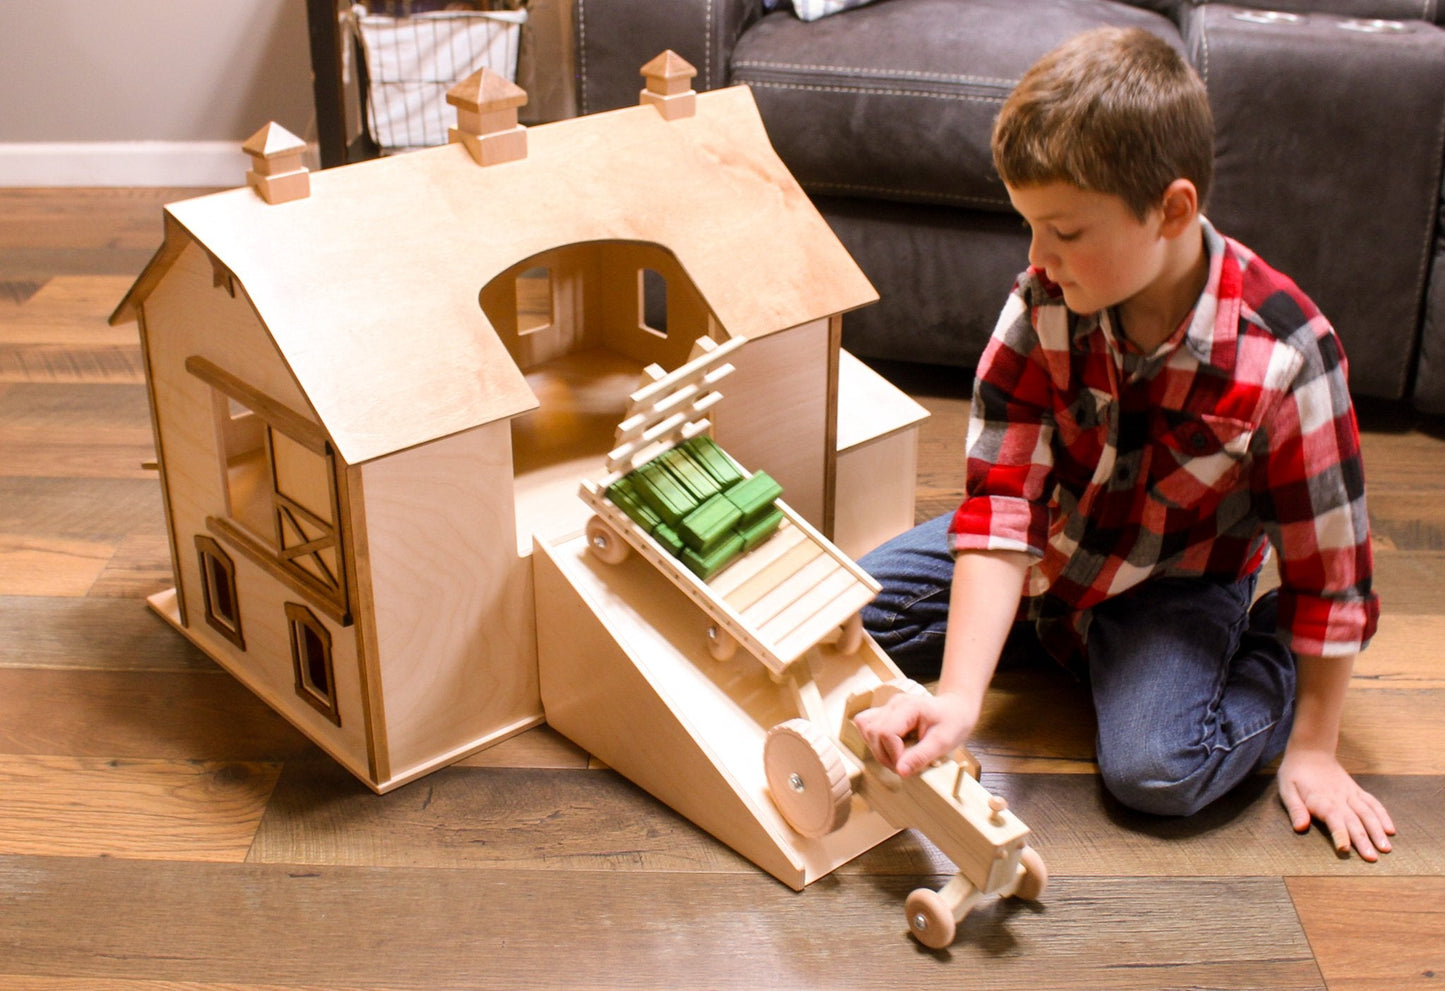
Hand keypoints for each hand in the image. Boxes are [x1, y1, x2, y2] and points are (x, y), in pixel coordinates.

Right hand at [852, 690, 977, 777]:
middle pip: (873, 733)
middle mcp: (893, 704)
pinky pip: (867, 726)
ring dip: (878, 750)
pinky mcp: (885, 714)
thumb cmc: (953, 722)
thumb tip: (900, 772)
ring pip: (866, 729)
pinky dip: (875, 742)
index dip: (894, 754)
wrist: (956, 709)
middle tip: (906, 766)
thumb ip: (920, 756)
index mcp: (908, 706)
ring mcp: (887, 707)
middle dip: (886, 756)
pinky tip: (891, 748)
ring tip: (899, 757)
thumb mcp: (943, 742)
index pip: (886, 732)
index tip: (909, 765)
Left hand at [1277, 747, 1395, 860]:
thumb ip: (1295, 809)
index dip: (1339, 834)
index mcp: (1321, 800)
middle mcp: (1340, 798)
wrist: (1311, 751)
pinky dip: (1383, 816)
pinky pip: (1373, 803)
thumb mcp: (1287, 789)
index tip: (1344, 850)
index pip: (1333, 819)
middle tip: (1372, 858)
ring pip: (1368, 813)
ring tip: (1386, 848)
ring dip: (1378, 831)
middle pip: (1354, 821)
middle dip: (1364, 840)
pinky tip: (1391, 830)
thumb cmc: (1296, 773)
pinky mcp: (1357, 791)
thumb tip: (1300, 828)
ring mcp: (1351, 794)